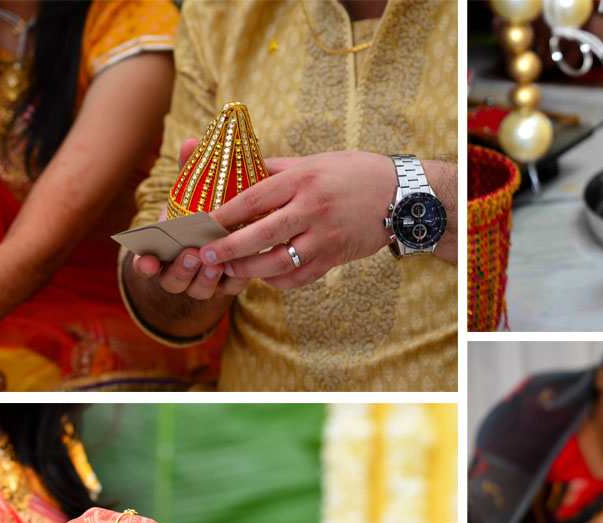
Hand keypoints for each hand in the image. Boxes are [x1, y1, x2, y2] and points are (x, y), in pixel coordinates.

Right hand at [130, 139, 248, 298]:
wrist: (225, 234)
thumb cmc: (199, 210)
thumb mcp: (190, 192)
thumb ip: (188, 171)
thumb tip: (192, 141)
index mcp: (161, 252)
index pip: (145, 265)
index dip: (144, 265)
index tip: (148, 261)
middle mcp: (177, 272)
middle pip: (173, 280)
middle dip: (181, 269)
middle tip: (191, 254)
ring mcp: (201, 283)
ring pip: (198, 289)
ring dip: (205, 277)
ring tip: (215, 261)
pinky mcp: (227, 286)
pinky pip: (228, 289)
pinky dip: (231, 281)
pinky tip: (239, 268)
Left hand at [196, 151, 396, 289]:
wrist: (400, 194)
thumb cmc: (354, 172)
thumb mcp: (314, 161)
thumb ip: (278, 170)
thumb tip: (240, 172)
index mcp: (302, 180)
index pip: (253, 198)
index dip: (223, 213)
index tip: (201, 223)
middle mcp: (313, 209)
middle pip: (261, 234)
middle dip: (229, 247)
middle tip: (205, 254)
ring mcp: (326, 237)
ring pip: (279, 262)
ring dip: (250, 270)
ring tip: (230, 271)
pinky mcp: (337, 256)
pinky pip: (301, 276)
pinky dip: (280, 281)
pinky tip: (265, 278)